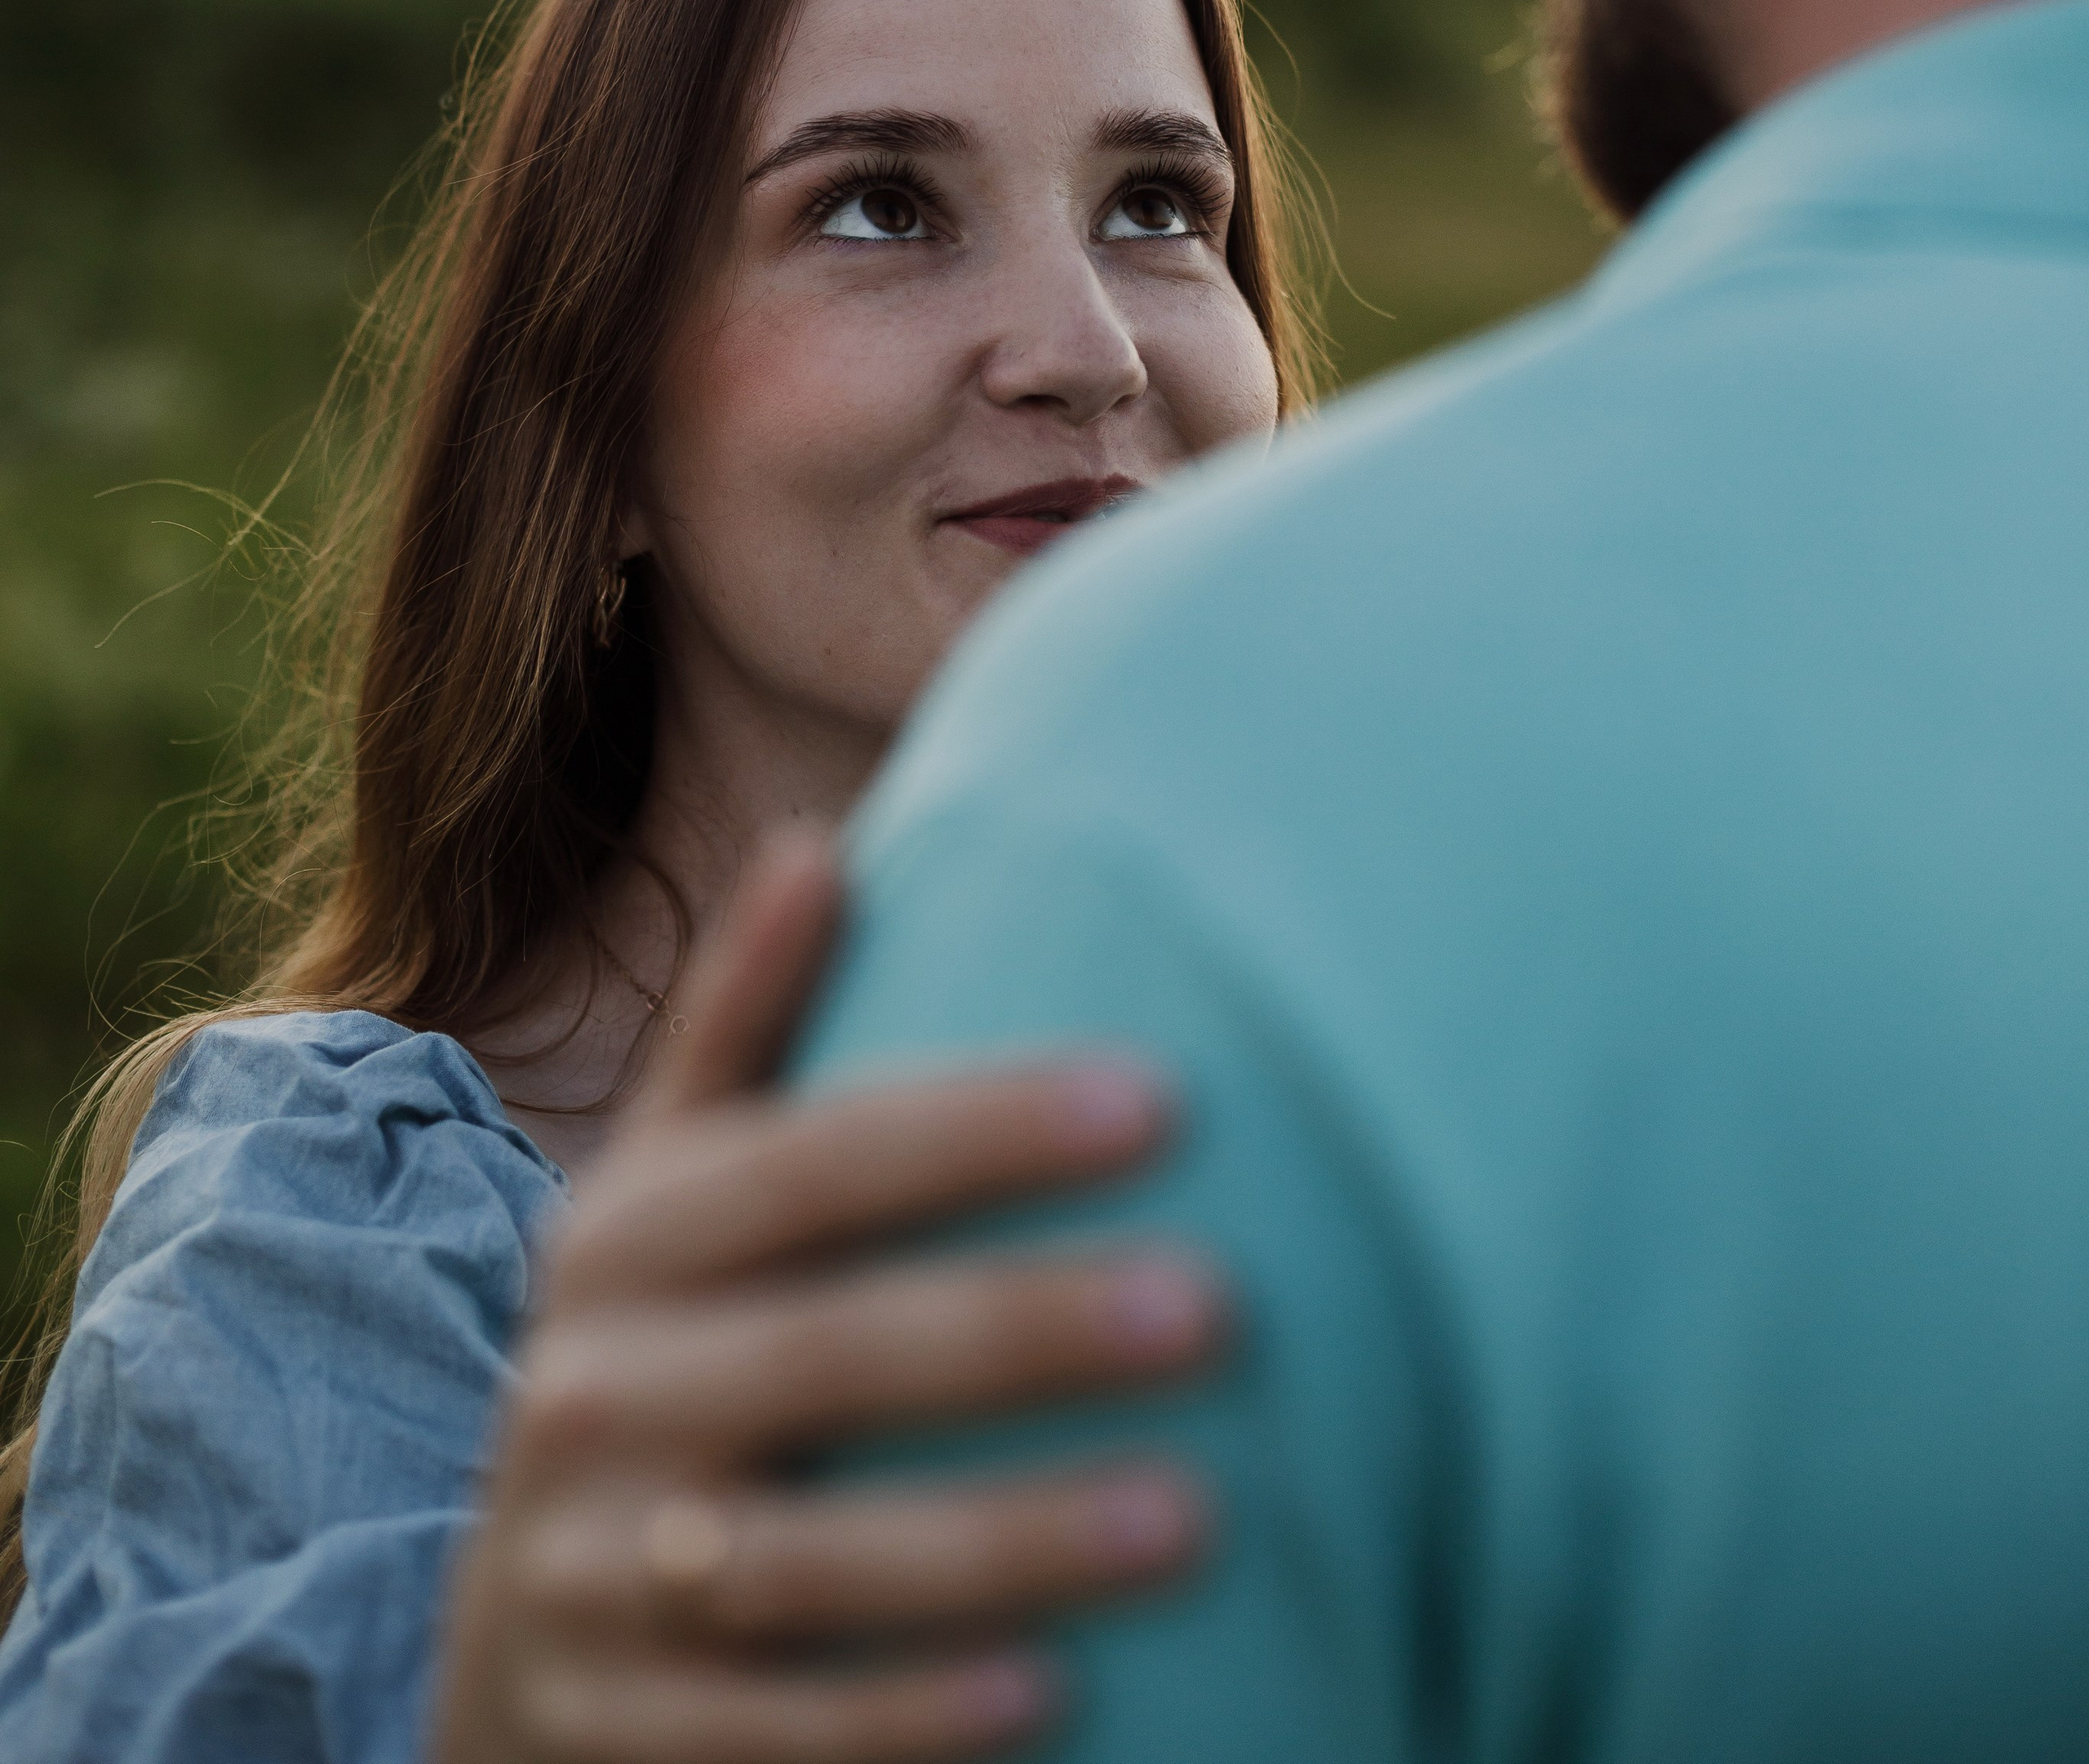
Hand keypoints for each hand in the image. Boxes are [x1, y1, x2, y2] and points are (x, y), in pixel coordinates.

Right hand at [431, 832, 1224, 1762]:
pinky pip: (775, 1729)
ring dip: (1000, 1541)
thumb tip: (822, 839)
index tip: (1160, 1098)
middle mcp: (592, 1392)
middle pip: (826, 1351)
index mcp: (621, 1240)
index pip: (815, 1163)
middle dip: (1024, 1327)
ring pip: (805, 1560)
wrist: (503, 1640)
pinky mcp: (611, 1728)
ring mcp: (592, 1573)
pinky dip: (907, 1718)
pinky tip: (1057, 1696)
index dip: (982, 1127)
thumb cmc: (653, 1358)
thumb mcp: (662, 1196)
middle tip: (1220, 1305)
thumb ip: (739, 1027)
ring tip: (1195, 1515)